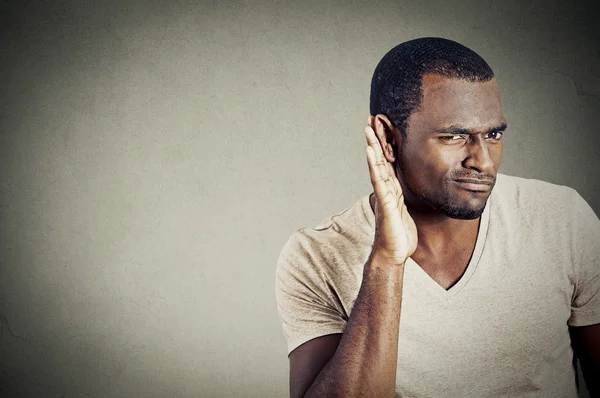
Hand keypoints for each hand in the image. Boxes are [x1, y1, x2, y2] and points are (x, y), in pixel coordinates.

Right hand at [364, 116, 417, 265]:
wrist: (393, 254)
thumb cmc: (398, 235)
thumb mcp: (405, 212)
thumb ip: (401, 199)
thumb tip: (402, 192)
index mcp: (392, 190)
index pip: (387, 162)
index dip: (384, 145)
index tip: (380, 127)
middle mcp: (386, 189)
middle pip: (379, 159)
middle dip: (375, 139)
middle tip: (371, 119)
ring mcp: (384, 194)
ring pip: (377, 166)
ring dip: (373, 146)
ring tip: (368, 129)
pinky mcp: (385, 202)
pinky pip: (379, 180)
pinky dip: (374, 165)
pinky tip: (371, 152)